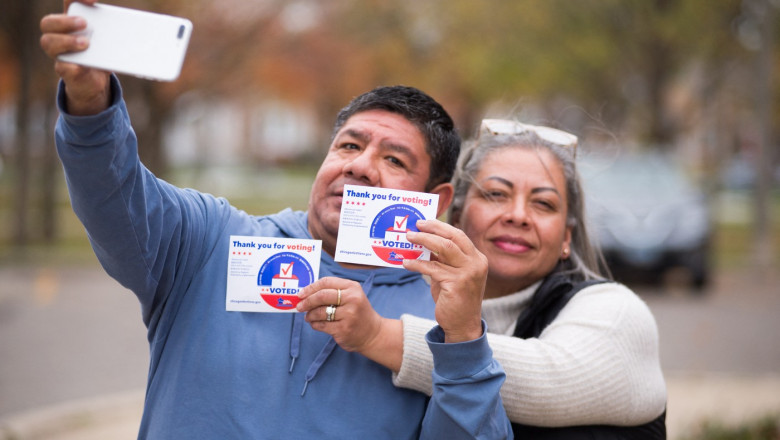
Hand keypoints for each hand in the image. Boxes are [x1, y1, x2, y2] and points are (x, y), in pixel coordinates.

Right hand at [40, 0, 110, 114]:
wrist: (95, 82)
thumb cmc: (101, 54)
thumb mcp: (110, 41)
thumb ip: (118, 34)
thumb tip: (141, 33)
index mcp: (72, 21)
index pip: (69, 1)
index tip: (92, 0)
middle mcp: (60, 34)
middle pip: (48, 22)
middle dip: (66, 20)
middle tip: (85, 23)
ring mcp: (59, 52)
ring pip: (48, 42)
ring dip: (67, 41)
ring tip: (86, 44)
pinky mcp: (64, 70)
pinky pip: (62, 66)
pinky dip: (71, 65)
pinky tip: (80, 65)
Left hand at [297, 277, 403, 370]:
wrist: (373, 333)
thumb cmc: (358, 312)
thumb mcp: (351, 296)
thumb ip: (333, 292)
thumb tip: (306, 294)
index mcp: (352, 287)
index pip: (326, 282)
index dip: (311, 287)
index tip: (301, 293)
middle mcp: (352, 299)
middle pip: (322, 296)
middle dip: (307, 301)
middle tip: (299, 306)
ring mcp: (349, 315)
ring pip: (320, 312)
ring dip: (309, 315)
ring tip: (308, 317)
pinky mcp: (343, 329)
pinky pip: (322, 325)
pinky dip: (315, 324)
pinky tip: (316, 324)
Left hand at [403, 219, 487, 342]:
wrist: (463, 326)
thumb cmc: (455, 300)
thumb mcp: (451, 275)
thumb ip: (443, 259)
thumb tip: (425, 242)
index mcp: (477, 259)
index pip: (458, 235)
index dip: (440, 227)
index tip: (424, 223)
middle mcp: (476, 263)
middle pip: (453, 237)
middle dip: (432, 229)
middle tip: (415, 226)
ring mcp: (468, 273)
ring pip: (444, 248)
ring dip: (423, 241)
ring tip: (408, 238)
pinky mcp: (456, 284)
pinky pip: (433, 268)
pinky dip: (418, 263)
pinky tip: (406, 263)